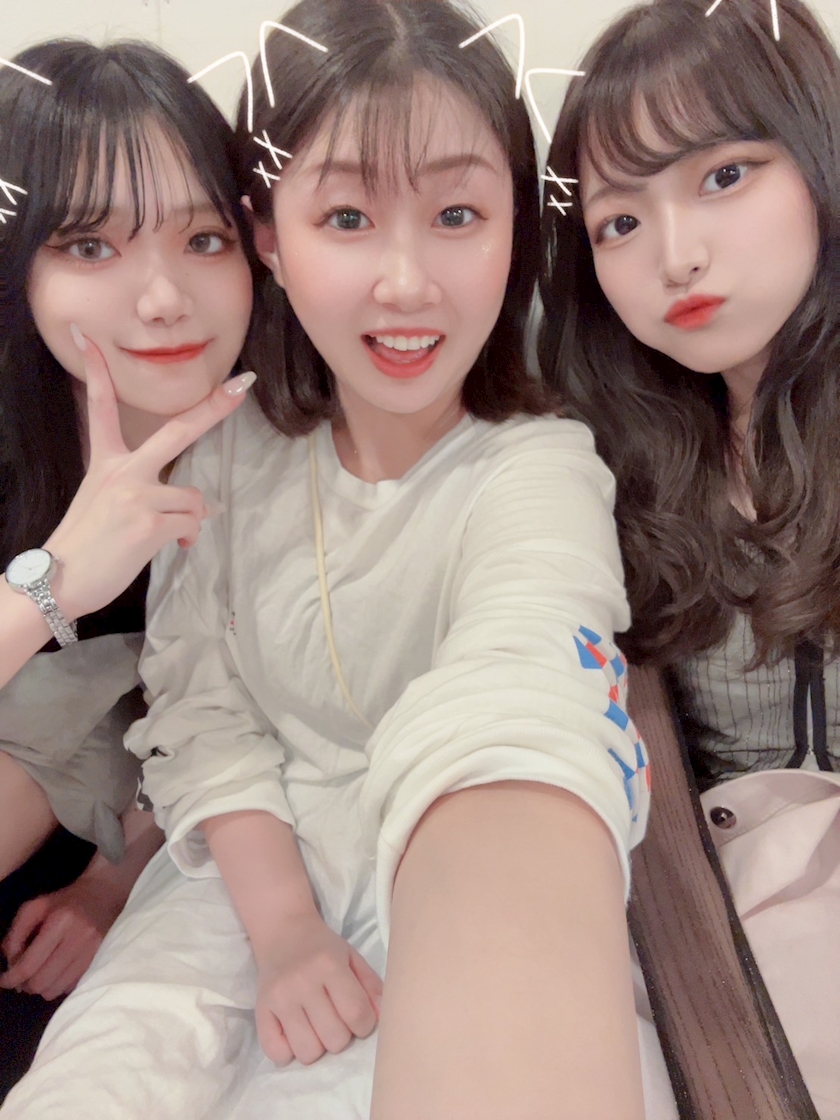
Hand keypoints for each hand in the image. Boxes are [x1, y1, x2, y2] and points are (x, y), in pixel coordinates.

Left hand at [0, 876, 123, 1000]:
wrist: (103, 894)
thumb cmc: (65, 901)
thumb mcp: (35, 907)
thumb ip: (16, 933)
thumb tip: (11, 963)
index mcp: (60, 921)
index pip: (30, 964)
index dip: (11, 978)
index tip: (3, 980)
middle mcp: (78, 939)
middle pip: (41, 982)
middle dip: (26, 984)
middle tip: (22, 977)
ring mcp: (91, 952)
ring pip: (55, 990)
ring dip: (42, 987)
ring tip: (39, 975)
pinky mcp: (98, 961)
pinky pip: (70, 988)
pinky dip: (58, 985)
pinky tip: (57, 972)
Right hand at [44, 327, 254, 620]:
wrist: (59, 580)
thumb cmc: (84, 545)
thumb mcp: (103, 503)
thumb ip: (146, 493)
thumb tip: (203, 508)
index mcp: (105, 461)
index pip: (101, 407)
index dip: (96, 371)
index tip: (87, 338)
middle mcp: (123, 471)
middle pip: (178, 431)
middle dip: (214, 407)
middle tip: (242, 385)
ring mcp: (137, 495)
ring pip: (194, 499)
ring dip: (188, 520)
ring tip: (168, 536)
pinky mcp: (149, 523)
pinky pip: (191, 524)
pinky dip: (186, 538)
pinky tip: (171, 547)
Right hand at [254, 913, 381, 1065]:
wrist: (282, 929)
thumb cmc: (322, 947)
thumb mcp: (352, 956)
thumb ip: (370, 985)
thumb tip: (383, 1018)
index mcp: (329, 965)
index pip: (356, 1013)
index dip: (365, 1025)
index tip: (360, 1019)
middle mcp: (303, 982)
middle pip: (334, 1038)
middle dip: (342, 1036)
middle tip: (336, 1021)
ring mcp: (279, 998)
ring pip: (307, 1051)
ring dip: (317, 1046)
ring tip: (316, 1028)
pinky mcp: (260, 1010)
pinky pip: (275, 1053)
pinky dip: (288, 1051)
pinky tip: (294, 1034)